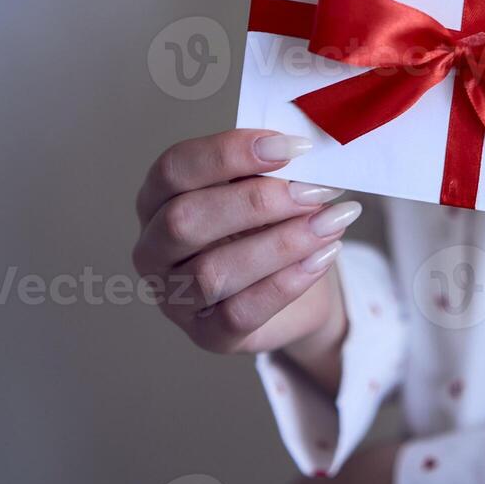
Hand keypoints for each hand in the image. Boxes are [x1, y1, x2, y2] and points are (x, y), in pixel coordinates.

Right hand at [132, 129, 358, 365]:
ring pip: (213, 272)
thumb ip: (266, 171)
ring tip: (331, 222)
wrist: (294, 290)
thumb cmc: (266, 227)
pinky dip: (287, 282)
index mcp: (156, 199)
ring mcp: (174, 298)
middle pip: (185, 220)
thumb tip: (301, 155)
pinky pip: (240, 312)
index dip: (228, 153)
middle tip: (315, 191)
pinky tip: (323, 256)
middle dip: (256, 202)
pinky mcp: (207, 336)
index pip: (174, 168)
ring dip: (281, 243)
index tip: (289, 147)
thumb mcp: (261, 190)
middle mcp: (152, 250)